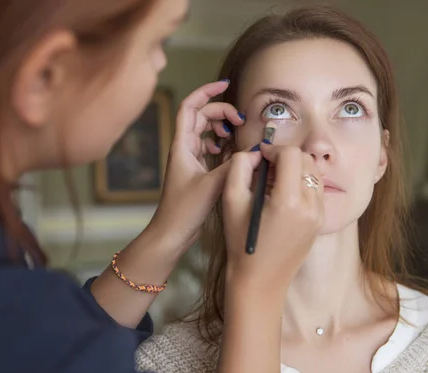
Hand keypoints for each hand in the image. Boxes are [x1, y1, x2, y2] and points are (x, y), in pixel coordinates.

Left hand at [147, 80, 245, 256]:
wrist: (172, 232)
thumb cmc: (184, 210)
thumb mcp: (212, 185)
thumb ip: (234, 166)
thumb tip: (255, 151)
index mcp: (182, 145)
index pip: (190, 106)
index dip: (206, 91)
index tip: (225, 85)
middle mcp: (183, 148)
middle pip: (200, 116)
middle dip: (221, 112)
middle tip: (240, 121)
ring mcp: (189, 159)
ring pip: (204, 131)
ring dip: (220, 127)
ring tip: (235, 133)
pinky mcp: (195, 170)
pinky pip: (207, 146)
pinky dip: (219, 143)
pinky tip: (227, 150)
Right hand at [222, 144, 324, 291]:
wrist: (259, 280)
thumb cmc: (241, 241)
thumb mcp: (231, 200)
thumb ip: (240, 167)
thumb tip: (256, 153)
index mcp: (289, 201)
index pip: (291, 154)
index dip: (274, 149)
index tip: (260, 157)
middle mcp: (310, 206)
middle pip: (306, 160)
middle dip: (285, 158)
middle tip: (266, 170)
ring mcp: (319, 215)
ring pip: (313, 173)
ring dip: (294, 170)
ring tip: (273, 184)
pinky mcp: (320, 222)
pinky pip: (315, 190)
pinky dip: (300, 184)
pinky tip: (282, 197)